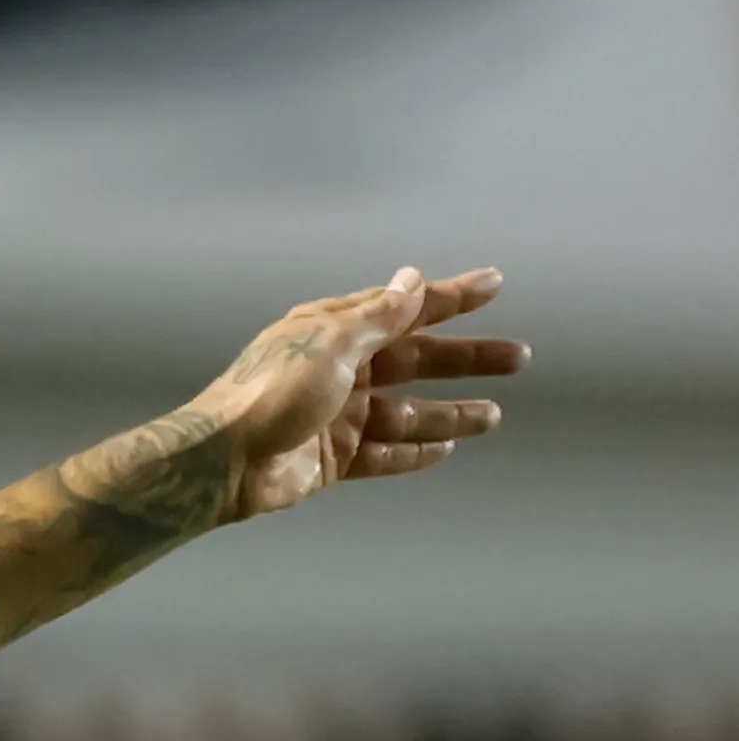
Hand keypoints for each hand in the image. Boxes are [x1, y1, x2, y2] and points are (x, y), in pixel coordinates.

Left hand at [191, 265, 526, 519]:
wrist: (224, 461)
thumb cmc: (273, 391)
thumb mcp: (332, 341)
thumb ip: (378, 316)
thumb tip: (411, 280)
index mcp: (337, 330)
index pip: (406, 308)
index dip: (451, 297)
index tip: (494, 285)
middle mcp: (341, 368)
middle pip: (416, 360)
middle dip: (466, 360)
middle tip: (516, 359)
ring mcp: (338, 416)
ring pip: (406, 412)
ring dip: (449, 414)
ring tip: (493, 417)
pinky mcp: (332, 458)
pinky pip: (383, 453)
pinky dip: (412, 452)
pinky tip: (446, 450)